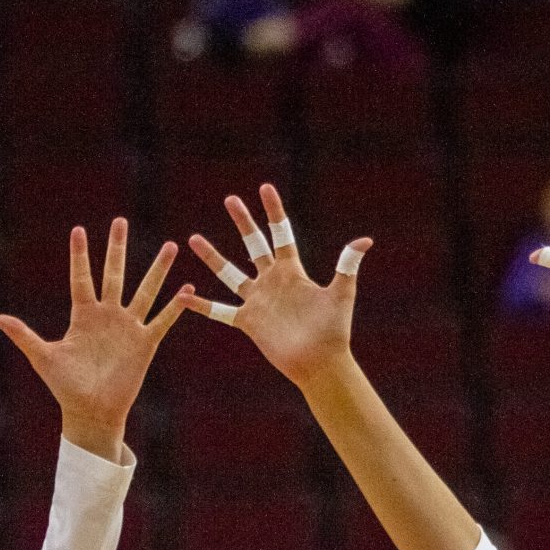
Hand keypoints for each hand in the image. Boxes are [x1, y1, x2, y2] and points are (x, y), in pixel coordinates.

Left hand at [0, 219, 196, 460]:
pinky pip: (162, 320)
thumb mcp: (44, 357)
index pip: (81, 278)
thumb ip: (24, 336)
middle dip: (117, 249)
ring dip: (157, 270)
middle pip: (114, 275)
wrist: (91, 412)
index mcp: (83, 316)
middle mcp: (107, 316)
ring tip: (171, 246)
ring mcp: (128, 328)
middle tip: (121, 221)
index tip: (79, 229)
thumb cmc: (65, 387)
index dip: (80, 256)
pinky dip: (175, 306)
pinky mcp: (145, 343)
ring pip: (145, 292)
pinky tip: (187, 288)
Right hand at [189, 185, 370, 388]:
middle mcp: (272, 282)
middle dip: (243, 222)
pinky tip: (183, 295)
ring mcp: (258, 301)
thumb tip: (366, 239)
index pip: (280, 234)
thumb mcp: (341, 293)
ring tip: (193, 239)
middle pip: (253, 245)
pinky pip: (220, 311)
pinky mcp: (248, 321)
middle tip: (231, 199)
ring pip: (229, 273)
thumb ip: (347, 265)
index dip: (273, 211)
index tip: (265, 188)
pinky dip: (202, 305)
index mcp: (292, 271)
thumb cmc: (333, 329)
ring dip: (212, 257)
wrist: (319, 362)